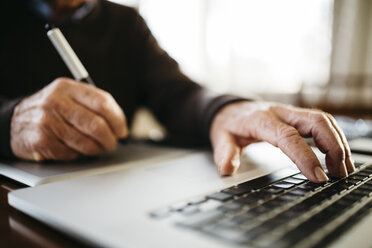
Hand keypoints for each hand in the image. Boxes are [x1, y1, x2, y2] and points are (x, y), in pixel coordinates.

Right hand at [11, 78, 127, 160]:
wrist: (15, 121)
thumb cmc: (52, 110)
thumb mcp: (69, 97)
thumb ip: (94, 104)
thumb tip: (120, 126)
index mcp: (67, 87)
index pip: (103, 103)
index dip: (118, 120)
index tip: (122, 131)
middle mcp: (56, 102)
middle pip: (96, 125)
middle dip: (110, 139)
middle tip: (112, 144)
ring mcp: (46, 121)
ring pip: (86, 142)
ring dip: (96, 150)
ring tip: (97, 148)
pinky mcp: (41, 140)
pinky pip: (71, 154)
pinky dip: (77, 155)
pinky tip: (74, 149)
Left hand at [210, 101, 354, 182]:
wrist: (230, 108)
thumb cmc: (228, 123)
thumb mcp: (220, 137)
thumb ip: (224, 152)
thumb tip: (227, 169)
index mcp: (261, 120)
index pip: (288, 137)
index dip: (305, 156)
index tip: (318, 176)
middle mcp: (280, 113)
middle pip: (316, 121)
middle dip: (333, 147)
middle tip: (338, 173)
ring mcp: (290, 112)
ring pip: (323, 120)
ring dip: (338, 142)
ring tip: (343, 168)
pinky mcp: (296, 116)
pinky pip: (321, 122)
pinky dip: (334, 137)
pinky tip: (338, 154)